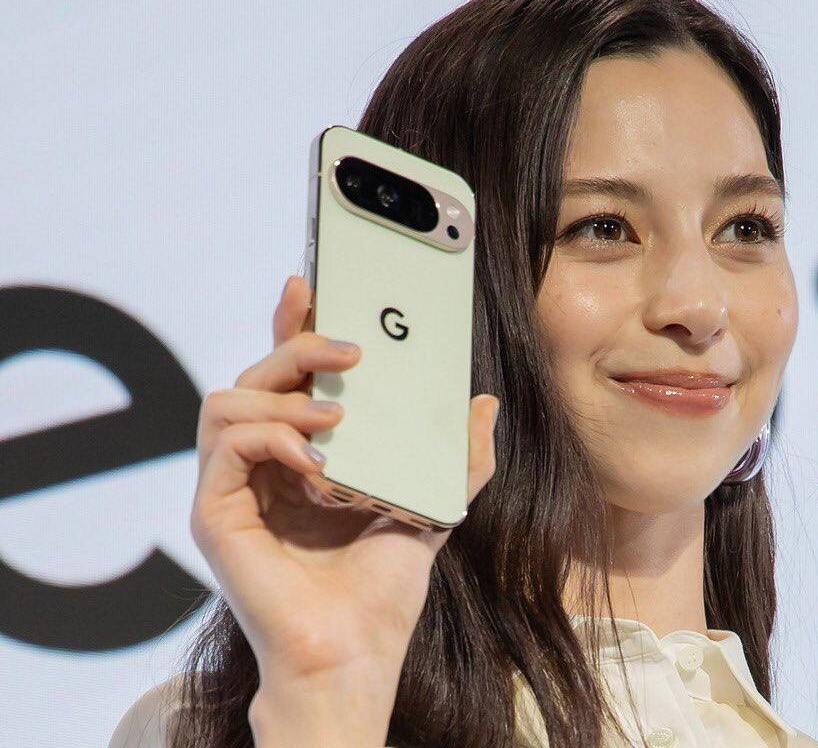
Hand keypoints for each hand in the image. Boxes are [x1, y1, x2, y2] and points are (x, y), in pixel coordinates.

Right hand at [189, 275, 497, 744]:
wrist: (357, 649)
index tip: (312, 286)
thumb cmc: (384, 585)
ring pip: (226, 401)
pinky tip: (314, 459)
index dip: (292, 326)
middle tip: (350, 347)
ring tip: (336, 416)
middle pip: (255, 376)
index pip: (286, 377)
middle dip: (297, 345)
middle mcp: (261, 465)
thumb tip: (484, 403)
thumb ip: (460, 457)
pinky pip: (225, 446)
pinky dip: (270, 437)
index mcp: (301, 455)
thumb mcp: (434, 506)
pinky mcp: (214, 514)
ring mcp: (233, 489)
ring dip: (285, 395)